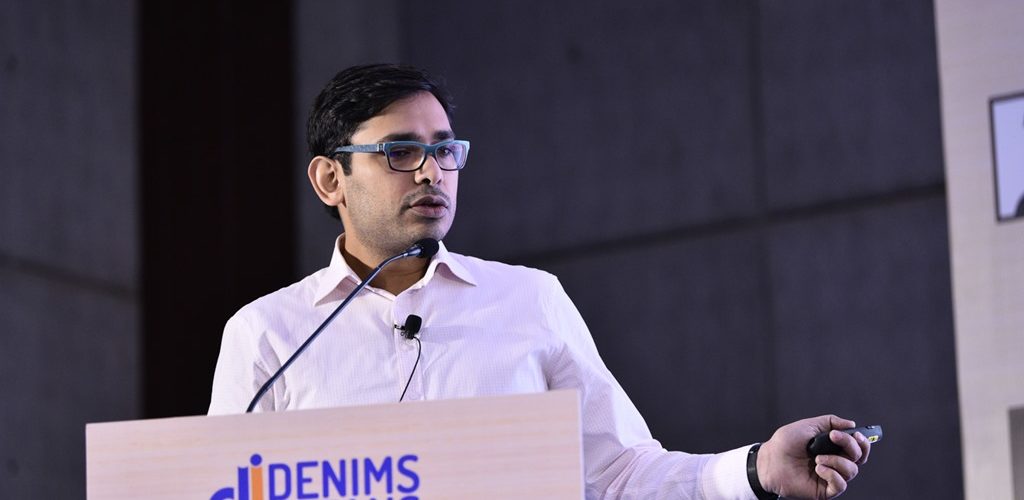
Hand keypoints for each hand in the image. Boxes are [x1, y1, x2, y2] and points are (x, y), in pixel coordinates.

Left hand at [756, 415, 870, 498]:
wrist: (770, 460)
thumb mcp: (808, 425)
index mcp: (833, 448)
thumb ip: (830, 422)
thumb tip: (851, 423)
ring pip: (851, 471)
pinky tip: (819, 468)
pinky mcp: (825, 490)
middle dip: (851, 446)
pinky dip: (832, 475)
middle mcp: (835, 462)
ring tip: (818, 457)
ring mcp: (830, 476)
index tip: (856, 434)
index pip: (857, 447)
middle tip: (835, 438)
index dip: (861, 442)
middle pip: (859, 458)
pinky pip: (840, 485)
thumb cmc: (784, 444)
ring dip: (837, 461)